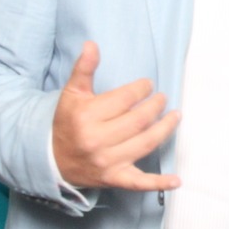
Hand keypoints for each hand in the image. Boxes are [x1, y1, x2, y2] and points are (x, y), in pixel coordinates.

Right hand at [52, 41, 180, 191]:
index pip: (125, 99)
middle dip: (155, 106)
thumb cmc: (67, 123)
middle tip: (162, 98)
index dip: (141, 89)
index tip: (147, 85)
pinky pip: (139, 183)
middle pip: (138, 120)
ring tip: (175, 116)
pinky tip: (176, 180)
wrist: (52, 160)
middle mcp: (98, 141)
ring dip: (165, 129)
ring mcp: (108, 162)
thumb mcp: (72, 94)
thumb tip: (92, 44)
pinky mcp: (114, 179)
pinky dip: (159, 183)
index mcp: (87, 117)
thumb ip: (84, 69)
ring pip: (145, 143)